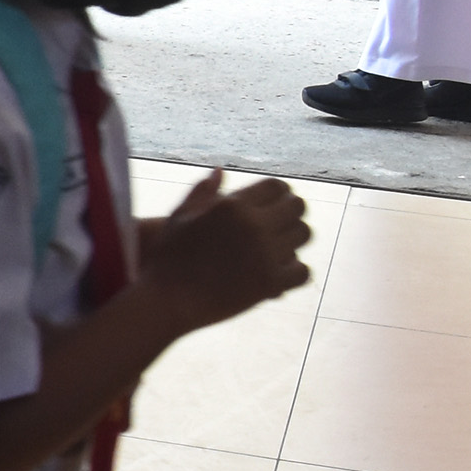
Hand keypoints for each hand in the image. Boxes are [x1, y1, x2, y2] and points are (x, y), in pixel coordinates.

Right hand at [134, 169, 310, 331]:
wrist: (167, 299)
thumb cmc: (169, 256)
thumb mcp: (180, 216)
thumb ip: (202, 191)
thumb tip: (220, 170)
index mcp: (233, 205)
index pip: (277, 187)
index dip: (281, 192)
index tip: (276, 202)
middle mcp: (253, 225)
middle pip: (297, 207)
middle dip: (292, 211)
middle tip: (282, 222)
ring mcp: (265, 254)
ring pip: (303, 235)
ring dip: (295, 238)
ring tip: (281, 245)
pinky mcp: (270, 283)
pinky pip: (302, 270)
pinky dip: (295, 270)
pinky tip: (282, 271)